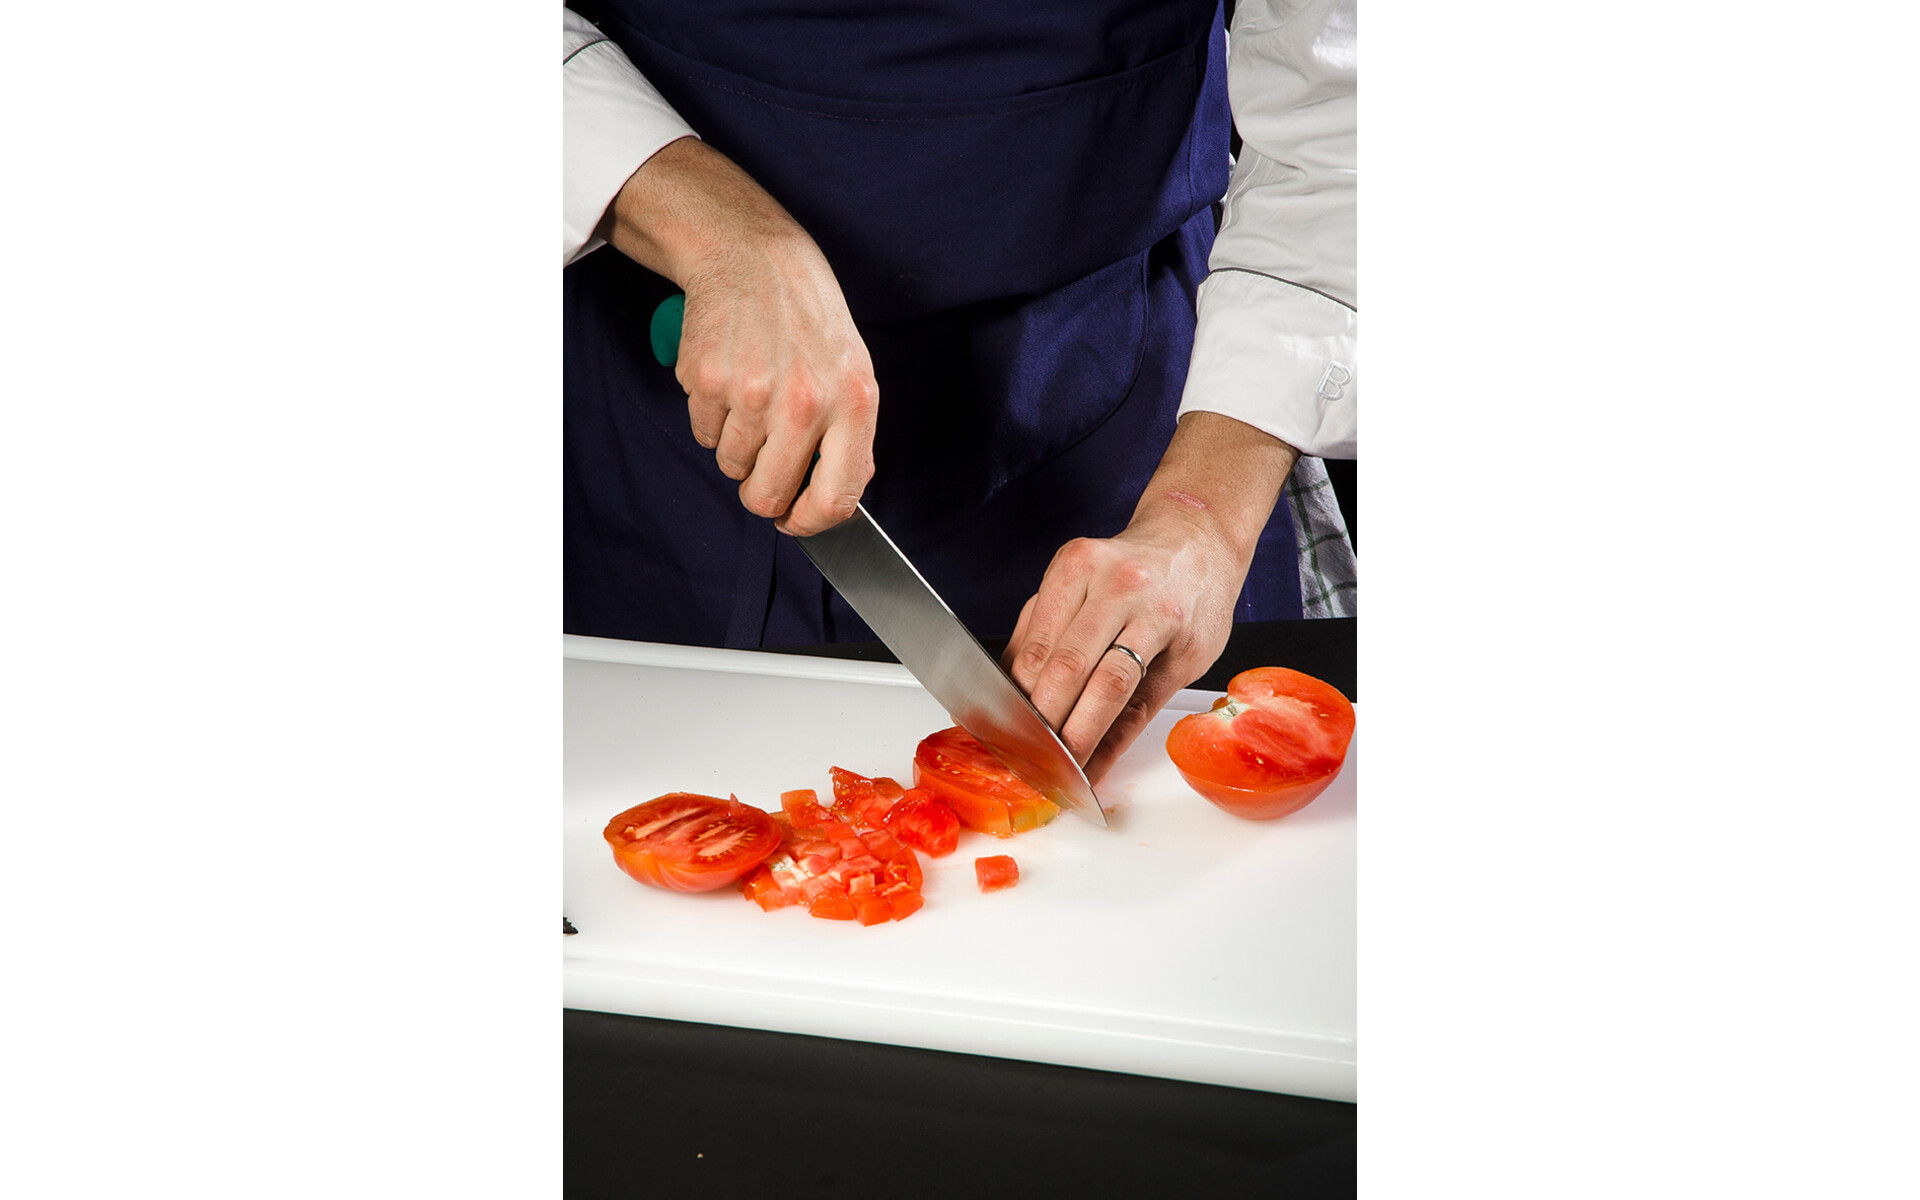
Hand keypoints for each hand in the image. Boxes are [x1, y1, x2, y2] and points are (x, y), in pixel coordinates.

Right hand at [603, 137, 876, 534]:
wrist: (754, 256)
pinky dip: (713, 418)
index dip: (811, 523)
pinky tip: (730, 378)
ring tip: (752, 398)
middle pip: (768, 495)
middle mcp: (805, 402)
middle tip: (762, 468)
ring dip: (737, 446)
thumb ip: (849, 436)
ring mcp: (752, 393)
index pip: (836, 497)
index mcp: (853, 402)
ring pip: (732, 465)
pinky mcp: (707, 381)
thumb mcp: (853, 370)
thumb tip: (833, 497)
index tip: (796, 522)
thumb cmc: (808, 317)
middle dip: (762, 494)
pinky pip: (703, 433)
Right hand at [1001, 413, 1299, 783]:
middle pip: (1066, 665)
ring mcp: (1087, 568)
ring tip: (1021, 736)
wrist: (1193, 535)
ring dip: (1023, 699)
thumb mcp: (1186, 661)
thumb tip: (1096, 767)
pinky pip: (1028, 626)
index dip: (1083, 731)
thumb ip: (1134, 714)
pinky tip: (1019, 697)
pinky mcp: (1062, 563)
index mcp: (1162, 611)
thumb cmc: (1196, 601)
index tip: (1069, 768)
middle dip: (1044, 721)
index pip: (1112, 683)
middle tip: (1035, 760)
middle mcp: (1121, 583)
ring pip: (1036, 648)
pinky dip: (1019, 668)